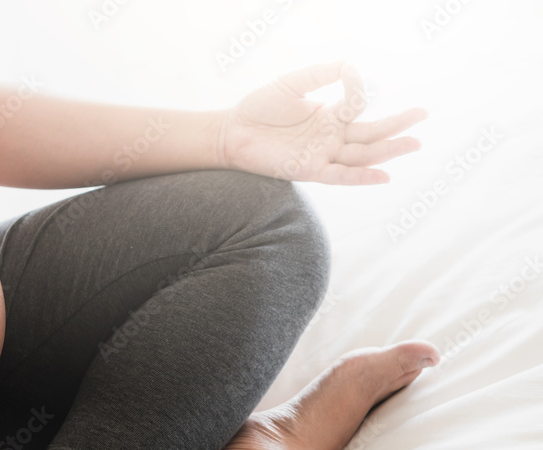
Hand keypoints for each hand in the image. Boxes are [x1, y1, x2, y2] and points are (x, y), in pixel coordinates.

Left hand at [219, 61, 425, 184]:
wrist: (232, 131)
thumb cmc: (259, 108)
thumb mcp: (292, 84)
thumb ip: (321, 74)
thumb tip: (351, 65)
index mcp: (328, 116)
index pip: (356, 105)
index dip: (358, 88)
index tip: (352, 73)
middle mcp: (329, 138)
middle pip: (370, 134)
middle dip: (397, 125)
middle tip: (423, 116)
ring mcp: (321, 155)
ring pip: (361, 155)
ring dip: (387, 150)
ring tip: (414, 142)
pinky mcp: (308, 170)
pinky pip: (340, 175)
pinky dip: (361, 177)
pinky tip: (383, 175)